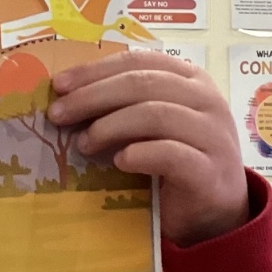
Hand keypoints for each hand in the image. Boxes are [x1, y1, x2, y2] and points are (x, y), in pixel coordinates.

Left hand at [46, 51, 248, 246]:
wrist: (213, 209)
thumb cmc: (174, 159)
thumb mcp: (150, 123)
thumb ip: (123, 104)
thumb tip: (67, 96)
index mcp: (190, 79)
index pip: (137, 62)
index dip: (94, 71)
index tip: (59, 85)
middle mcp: (206, 100)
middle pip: (141, 84)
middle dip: (92, 97)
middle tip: (58, 114)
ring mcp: (212, 134)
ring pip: (155, 115)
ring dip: (110, 127)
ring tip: (84, 143)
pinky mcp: (210, 171)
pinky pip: (171, 155)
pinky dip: (139, 154)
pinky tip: (119, 161)